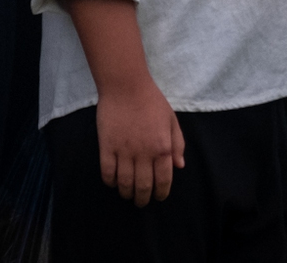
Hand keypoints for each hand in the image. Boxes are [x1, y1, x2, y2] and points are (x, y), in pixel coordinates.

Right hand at [94, 79, 184, 205]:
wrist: (126, 85)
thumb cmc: (152, 100)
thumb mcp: (171, 120)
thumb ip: (178, 144)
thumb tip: (179, 166)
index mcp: (163, 147)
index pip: (163, 180)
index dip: (161, 193)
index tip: (158, 197)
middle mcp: (144, 153)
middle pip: (143, 186)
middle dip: (143, 199)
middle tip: (141, 201)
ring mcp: (124, 150)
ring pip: (124, 183)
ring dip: (126, 193)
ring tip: (127, 194)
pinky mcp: (107, 146)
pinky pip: (107, 172)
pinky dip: (110, 182)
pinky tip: (113, 182)